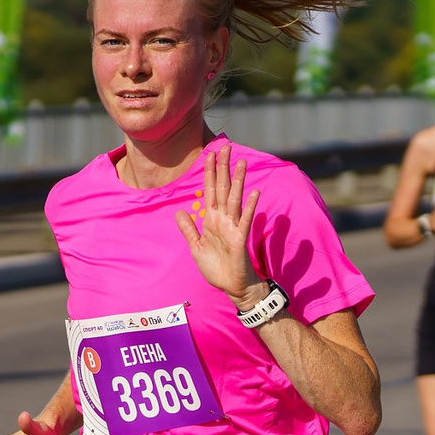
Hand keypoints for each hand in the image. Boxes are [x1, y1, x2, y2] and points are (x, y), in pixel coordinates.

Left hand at [172, 143, 257, 296]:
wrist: (231, 286)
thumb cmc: (216, 268)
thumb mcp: (196, 247)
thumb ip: (189, 229)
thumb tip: (180, 212)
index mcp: (211, 219)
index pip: (210, 191)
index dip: (209, 173)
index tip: (210, 154)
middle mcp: (223, 219)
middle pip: (223, 189)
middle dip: (223, 168)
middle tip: (227, 147)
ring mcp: (233, 227)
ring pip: (234, 199)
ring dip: (238, 181)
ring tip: (242, 162)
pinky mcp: (240, 239)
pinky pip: (244, 221)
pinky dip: (249, 207)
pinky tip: (253, 193)